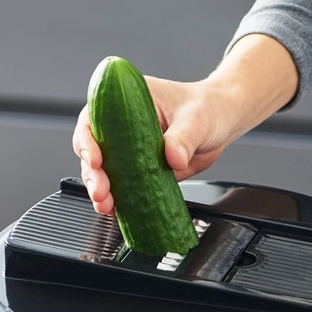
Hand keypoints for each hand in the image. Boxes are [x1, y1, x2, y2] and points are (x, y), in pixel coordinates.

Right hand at [72, 76, 229, 214]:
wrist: (222, 121)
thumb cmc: (208, 107)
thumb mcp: (197, 118)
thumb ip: (183, 137)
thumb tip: (173, 158)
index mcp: (126, 101)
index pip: (93, 118)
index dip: (88, 140)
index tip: (96, 159)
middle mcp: (121, 125)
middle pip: (93, 149)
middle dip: (93, 174)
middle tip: (101, 192)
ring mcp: (128, 148)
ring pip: (103, 171)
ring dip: (101, 190)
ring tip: (106, 206)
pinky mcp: (138, 169)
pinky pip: (122, 185)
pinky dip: (118, 199)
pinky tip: (116, 210)